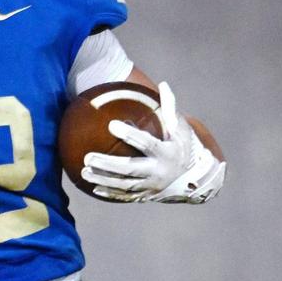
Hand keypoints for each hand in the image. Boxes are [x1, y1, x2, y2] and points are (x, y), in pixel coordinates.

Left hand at [81, 81, 225, 202]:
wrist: (198, 180)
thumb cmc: (186, 147)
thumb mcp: (182, 129)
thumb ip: (171, 108)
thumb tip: (164, 84)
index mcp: (167, 153)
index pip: (147, 143)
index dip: (130, 135)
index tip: (111, 125)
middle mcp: (159, 172)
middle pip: (130, 169)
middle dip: (108, 165)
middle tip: (87, 157)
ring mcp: (152, 186)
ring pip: (124, 185)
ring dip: (103, 180)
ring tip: (83, 172)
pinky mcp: (147, 196)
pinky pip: (126, 196)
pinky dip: (110, 193)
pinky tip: (93, 188)